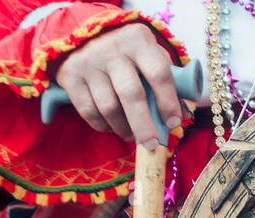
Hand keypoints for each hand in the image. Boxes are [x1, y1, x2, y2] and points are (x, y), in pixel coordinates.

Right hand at [53, 23, 183, 147]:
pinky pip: (88, 111)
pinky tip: (112, 126)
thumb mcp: (150, 56)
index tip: (173, 123)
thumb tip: (184, 115)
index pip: (159, 73)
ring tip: (132, 135)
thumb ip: (169, 82)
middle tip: (152, 145)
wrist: (83, 35)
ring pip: (109, 107)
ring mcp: (89, 62)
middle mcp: (113, 49)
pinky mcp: (70, 76)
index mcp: (138, 40)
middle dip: (144, 125)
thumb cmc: (128, 53)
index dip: (168, 102)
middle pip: (131, 94)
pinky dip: (103, 125)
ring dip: (123, 128)